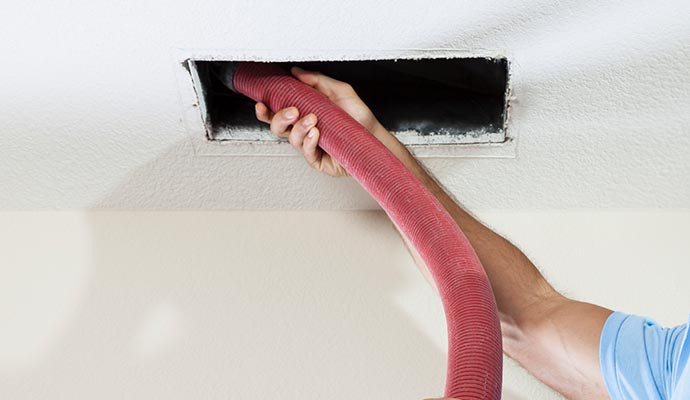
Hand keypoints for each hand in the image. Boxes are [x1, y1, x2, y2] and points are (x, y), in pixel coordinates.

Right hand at [255, 66, 385, 176]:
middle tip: (293, 110)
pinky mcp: (318, 160)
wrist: (374, 137)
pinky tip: (316, 133)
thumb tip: (297, 72)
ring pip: (291, 139)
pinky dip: (309, 141)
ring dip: (299, 128)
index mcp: (305, 113)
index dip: (266, 111)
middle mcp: (305, 130)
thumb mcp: (340, 91)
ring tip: (313, 120)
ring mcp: (310, 146)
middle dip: (280, 118)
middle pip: (278, 127)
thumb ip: (317, 80)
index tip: (262, 103)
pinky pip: (306, 152)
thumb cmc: (359, 117)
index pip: (278, 113)